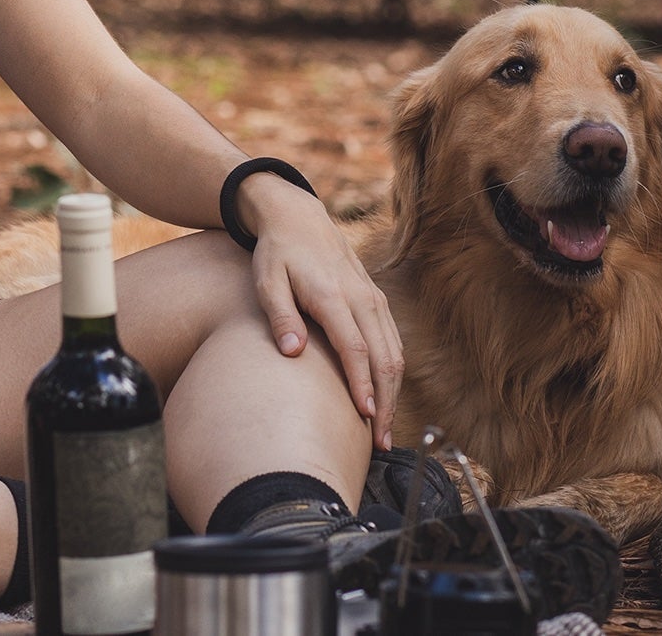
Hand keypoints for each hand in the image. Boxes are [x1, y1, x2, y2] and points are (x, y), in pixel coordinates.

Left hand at [240, 176, 403, 451]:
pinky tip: (384, 396)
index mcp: (332, 296)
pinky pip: (392, 341)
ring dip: (393, 393)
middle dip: (385, 402)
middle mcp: (360, 298)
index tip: (365, 418)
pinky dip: (393, 373)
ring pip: (394, 353)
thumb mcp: (266, 280)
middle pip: (384, 357)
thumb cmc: (277, 254)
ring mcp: (372, 298)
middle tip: (379, 442)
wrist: (298, 219)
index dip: (362, 385)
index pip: (355, 348)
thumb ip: (280, 315)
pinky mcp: (376, 300)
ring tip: (383, 430)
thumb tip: (292, 353)